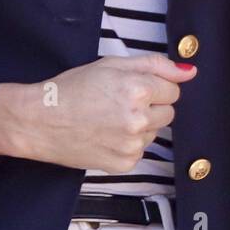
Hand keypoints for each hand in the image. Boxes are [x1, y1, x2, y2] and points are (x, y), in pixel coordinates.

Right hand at [0, 53, 196, 171]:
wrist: (39, 121)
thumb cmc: (72, 89)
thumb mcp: (112, 65)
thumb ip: (156, 66)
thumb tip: (190, 71)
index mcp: (138, 89)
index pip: (173, 90)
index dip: (153, 87)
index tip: (132, 88)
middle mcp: (138, 119)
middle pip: (169, 112)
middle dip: (151, 106)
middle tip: (119, 103)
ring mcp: (132, 145)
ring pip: (155, 132)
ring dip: (140, 126)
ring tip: (109, 119)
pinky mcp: (124, 164)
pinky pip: (140, 151)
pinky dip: (128, 144)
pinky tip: (105, 135)